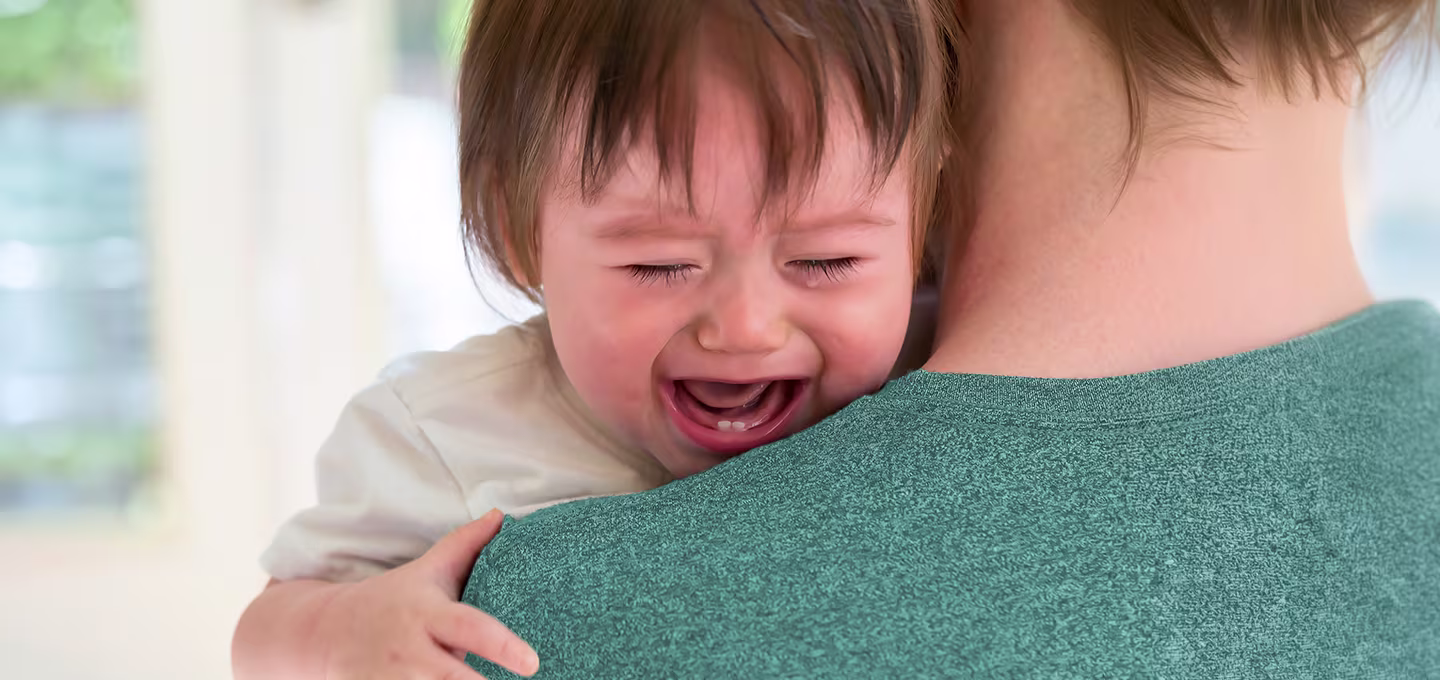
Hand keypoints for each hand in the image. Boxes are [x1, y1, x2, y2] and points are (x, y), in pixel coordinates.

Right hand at [316, 510, 539, 678]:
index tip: (532, 662)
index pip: (470, 628)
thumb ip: (465, 545)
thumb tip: (502, 515)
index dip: (502, 646)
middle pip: (453, 679)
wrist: (324, 631)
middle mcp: (410, 651)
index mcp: (427, 614)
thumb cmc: (392, 598)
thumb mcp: (426, 570)